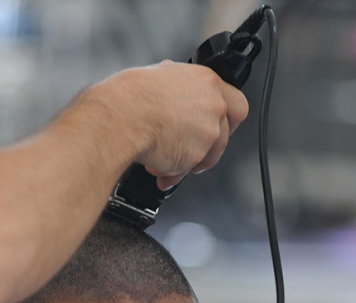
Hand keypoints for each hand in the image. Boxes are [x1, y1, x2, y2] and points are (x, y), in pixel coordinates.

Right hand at [83, 62, 248, 189]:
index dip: (227, 118)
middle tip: (198, 150)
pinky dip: (173, 172)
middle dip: (211, 146)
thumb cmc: (128, 97)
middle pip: (226, 132)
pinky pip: (187, 168)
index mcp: (205, 80)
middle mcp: (213, 104)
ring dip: (188, 161)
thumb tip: (172, 87)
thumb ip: (176, 87)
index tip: (218, 126)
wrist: (119, 118)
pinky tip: (157, 169)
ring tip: (165, 161)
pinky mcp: (196, 154)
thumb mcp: (157, 77)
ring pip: (209, 154)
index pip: (235, 102)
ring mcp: (208, 131)